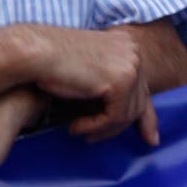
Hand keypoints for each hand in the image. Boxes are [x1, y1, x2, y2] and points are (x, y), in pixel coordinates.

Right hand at [30, 26, 158, 142]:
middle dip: (118, 126)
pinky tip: (76, 126)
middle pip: (139, 103)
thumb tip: (133, 117)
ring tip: (80, 131)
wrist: (35, 53)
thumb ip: (111, 87)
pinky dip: (95, 126)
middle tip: (94, 138)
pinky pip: (115, 117)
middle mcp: (134, 52)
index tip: (151, 139)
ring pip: (128, 114)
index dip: (148, 118)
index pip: (144, 88)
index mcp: (128, 46)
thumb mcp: (90, 74)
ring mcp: (130, 65)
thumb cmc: (52, 64)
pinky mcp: (120, 80)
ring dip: (103, 128)